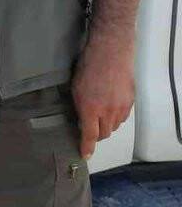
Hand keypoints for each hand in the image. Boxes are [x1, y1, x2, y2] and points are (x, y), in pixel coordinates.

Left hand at [72, 36, 134, 158]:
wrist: (111, 53)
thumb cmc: (89, 67)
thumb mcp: (76, 89)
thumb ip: (80, 108)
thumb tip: (82, 121)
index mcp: (90, 108)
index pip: (89, 135)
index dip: (87, 147)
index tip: (85, 154)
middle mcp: (107, 111)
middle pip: (104, 133)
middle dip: (96, 135)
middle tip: (89, 128)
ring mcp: (121, 107)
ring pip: (114, 126)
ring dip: (106, 125)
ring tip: (99, 115)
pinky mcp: (130, 102)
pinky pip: (123, 117)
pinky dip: (115, 117)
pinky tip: (109, 108)